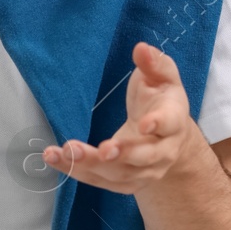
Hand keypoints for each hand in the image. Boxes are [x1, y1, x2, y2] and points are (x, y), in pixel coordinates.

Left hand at [41, 41, 204, 194]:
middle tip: (102, 149)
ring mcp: (144, 171)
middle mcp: (163, 152)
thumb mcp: (162, 77)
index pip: (169, 124)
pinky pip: (99, 180)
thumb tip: (141, 48)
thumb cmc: (160, 99)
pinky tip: (56, 159)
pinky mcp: (124, 181)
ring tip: (64, 152)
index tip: (143, 125)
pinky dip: (76, 171)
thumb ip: (153, 63)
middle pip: (144, 157)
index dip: (157, 124)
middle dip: (122, 154)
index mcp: (174, 122)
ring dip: (89, 165)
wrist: (166, 137)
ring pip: (118, 174)